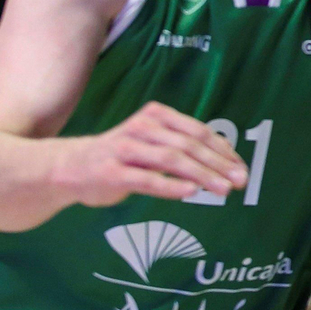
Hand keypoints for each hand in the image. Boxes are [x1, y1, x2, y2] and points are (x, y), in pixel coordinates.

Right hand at [63, 101, 246, 205]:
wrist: (69, 167)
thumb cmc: (122, 156)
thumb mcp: (153, 142)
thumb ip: (184, 146)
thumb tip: (227, 159)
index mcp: (157, 116)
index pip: (198, 132)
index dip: (223, 150)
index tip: (242, 168)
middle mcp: (142, 128)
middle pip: (188, 146)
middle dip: (218, 164)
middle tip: (241, 181)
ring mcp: (125, 149)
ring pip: (171, 160)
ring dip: (201, 175)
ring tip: (223, 189)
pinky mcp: (111, 172)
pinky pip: (146, 179)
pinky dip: (170, 186)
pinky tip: (190, 193)